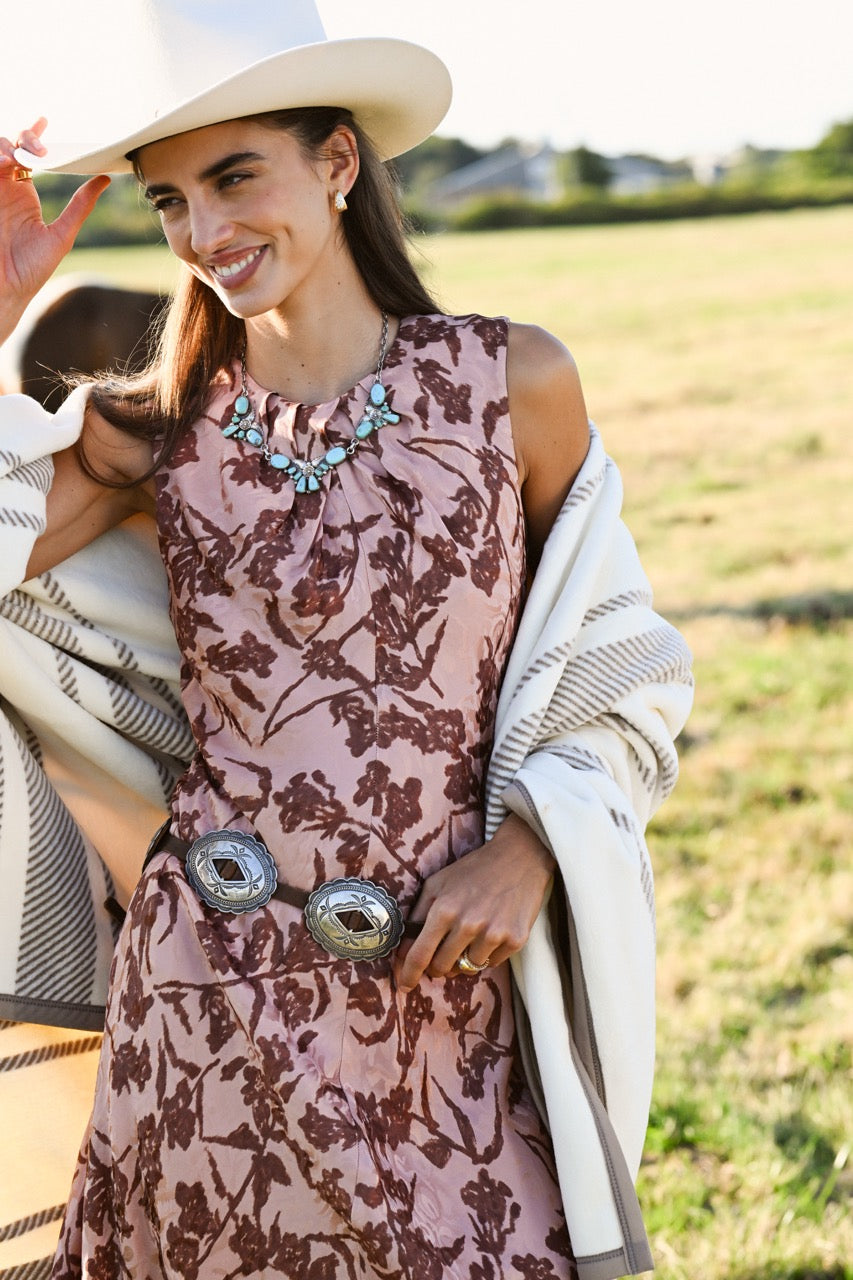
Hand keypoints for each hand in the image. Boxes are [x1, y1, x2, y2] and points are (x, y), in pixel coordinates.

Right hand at [0, 118, 109, 342]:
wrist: (6, 288)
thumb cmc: (32, 269)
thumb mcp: (62, 234)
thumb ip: (80, 205)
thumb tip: (104, 180)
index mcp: (23, 195)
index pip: (27, 156)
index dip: (33, 135)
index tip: (45, 121)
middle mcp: (5, 188)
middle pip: (9, 146)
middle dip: (23, 138)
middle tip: (39, 147)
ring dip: (5, 146)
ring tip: (18, 157)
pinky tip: (5, 164)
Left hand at [393, 813, 555, 991]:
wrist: (520, 859)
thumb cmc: (473, 871)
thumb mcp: (437, 884)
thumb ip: (418, 915)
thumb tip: (403, 950)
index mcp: (445, 909)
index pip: (420, 954)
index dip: (408, 974)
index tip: (403, 985)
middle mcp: (468, 924)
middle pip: (442, 967)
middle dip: (436, 966)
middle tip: (440, 956)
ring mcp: (494, 934)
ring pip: (467, 969)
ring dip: (463, 960)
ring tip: (469, 938)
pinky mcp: (515, 941)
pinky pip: (490, 964)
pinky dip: (485, 955)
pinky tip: (489, 934)